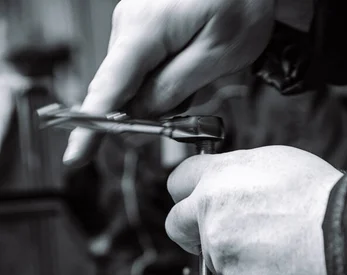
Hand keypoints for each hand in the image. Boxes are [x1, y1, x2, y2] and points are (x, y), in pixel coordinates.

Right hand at [63, 0, 274, 165]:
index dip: (91, 130)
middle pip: (118, 90)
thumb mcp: (215, 56)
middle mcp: (127, 23)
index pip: (107, 90)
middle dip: (142, 114)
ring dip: (159, 94)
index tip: (75, 158)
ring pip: (133, 81)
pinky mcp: (142, 23)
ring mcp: (132, 21)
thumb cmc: (243, 2)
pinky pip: (142, 66)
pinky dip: (162, 79)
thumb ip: (171, 92)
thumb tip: (135, 122)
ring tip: (198, 75)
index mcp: (142, 30)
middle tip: (182, 110)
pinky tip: (189, 66)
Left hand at [166, 146, 342, 274]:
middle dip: (191, 231)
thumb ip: (235, 174)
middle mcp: (211, 216)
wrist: (342, 234)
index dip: (185, 192)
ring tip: (275, 245)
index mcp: (218, 179)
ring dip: (236, 256)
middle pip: (177, 227)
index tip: (190, 201)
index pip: (178, 182)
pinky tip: (282, 264)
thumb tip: (224, 182)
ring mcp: (222, 254)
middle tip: (218, 232)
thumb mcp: (273, 161)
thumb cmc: (317, 196)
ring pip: (215, 259)